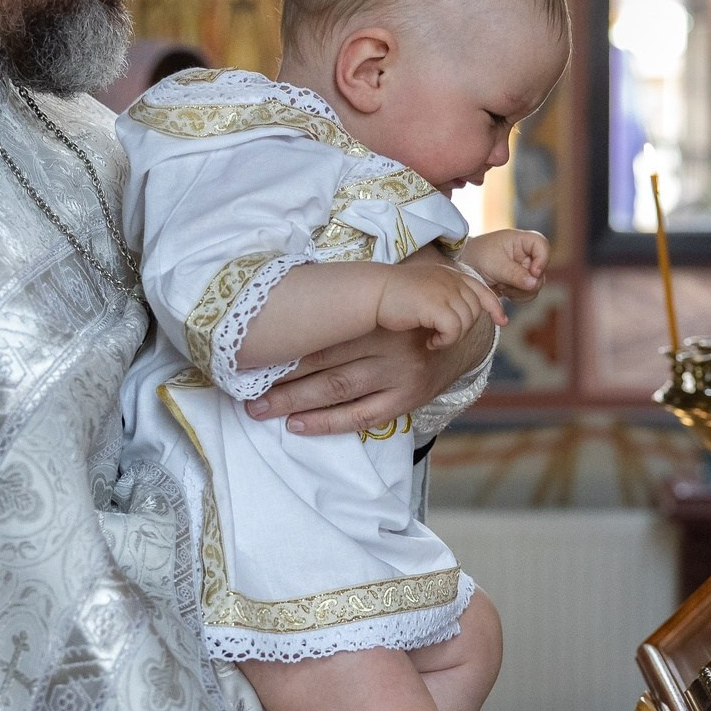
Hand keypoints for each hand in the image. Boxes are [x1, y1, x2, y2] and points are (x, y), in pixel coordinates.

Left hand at [248, 310, 496, 435]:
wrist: (469, 331)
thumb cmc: (418, 304)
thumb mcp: (394, 286)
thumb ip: (356, 293)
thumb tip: (295, 291)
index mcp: (380, 313)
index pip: (323, 332)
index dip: (286, 344)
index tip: (250, 352)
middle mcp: (389, 345)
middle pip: (323, 364)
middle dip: (279, 378)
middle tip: (241, 388)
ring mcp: (399, 375)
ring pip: (337, 391)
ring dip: (293, 402)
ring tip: (258, 409)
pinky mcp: (407, 399)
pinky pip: (361, 417)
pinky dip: (326, 422)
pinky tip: (296, 424)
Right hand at [376, 262, 504, 347]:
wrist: (372, 293)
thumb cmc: (392, 296)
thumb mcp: (425, 290)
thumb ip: (445, 296)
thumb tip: (463, 316)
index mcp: (450, 273)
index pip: (482, 289)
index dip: (494, 306)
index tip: (502, 321)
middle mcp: (452, 279)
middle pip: (475, 311)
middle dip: (461, 329)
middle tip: (440, 336)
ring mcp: (446, 291)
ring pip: (466, 323)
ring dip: (451, 337)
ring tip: (433, 339)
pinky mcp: (438, 305)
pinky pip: (454, 331)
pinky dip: (444, 341)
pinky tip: (429, 342)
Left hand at [463, 229, 548, 297]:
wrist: (464, 267)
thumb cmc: (477, 257)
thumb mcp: (495, 265)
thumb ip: (515, 274)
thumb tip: (534, 283)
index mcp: (521, 241)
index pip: (542, 246)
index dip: (542, 259)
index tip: (533, 272)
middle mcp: (526, 254)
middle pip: (542, 270)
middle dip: (527, 281)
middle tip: (507, 283)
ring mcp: (525, 269)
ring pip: (536, 285)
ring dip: (520, 290)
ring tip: (501, 285)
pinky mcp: (521, 283)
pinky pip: (528, 294)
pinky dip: (517, 296)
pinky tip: (503, 290)